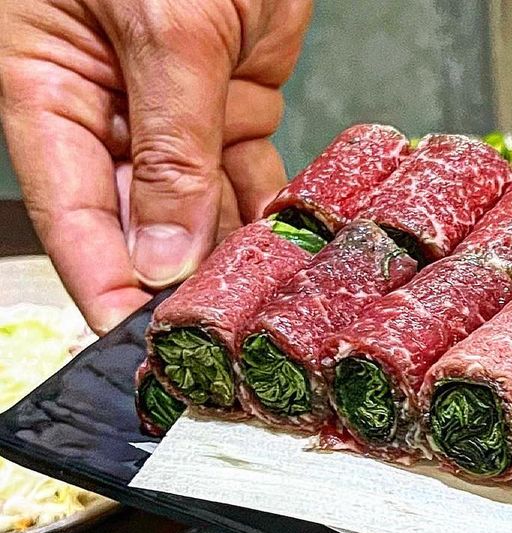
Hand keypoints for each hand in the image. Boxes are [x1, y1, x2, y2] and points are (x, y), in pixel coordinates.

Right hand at [0, 0, 311, 331]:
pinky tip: (286, 260)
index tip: (136, 344)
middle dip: (175, 284)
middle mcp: (106, 105)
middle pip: (136, 223)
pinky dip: (270, 219)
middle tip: (210, 342)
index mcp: (48, 80)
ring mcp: (174, 109)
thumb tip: (163, 257)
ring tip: (255, 314)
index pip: (70, 210)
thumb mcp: (167, 28)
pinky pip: (249, 178)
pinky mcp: (234, 100)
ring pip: (201, 210)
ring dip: (229, 261)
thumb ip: (173, 147)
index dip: (103, 285)